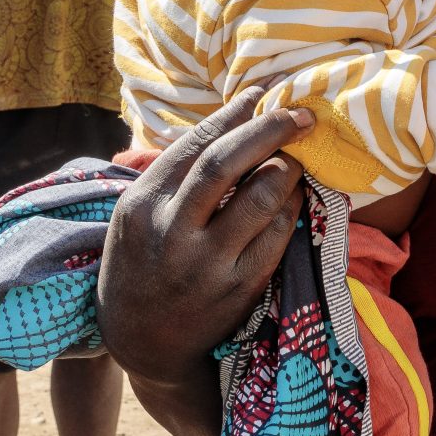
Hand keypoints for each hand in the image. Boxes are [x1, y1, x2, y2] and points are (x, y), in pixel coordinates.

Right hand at [96, 92, 312, 387]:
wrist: (144, 341)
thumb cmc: (142, 264)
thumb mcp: (135, 216)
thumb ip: (173, 173)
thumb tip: (228, 119)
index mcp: (142, 206)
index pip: (194, 145)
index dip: (233, 114)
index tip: (260, 93)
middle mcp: (171, 232)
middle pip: (226, 163)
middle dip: (269, 130)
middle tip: (300, 115)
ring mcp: (206, 264)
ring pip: (260, 198)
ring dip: (286, 170)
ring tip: (295, 159)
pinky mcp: (237, 289)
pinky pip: (277, 236)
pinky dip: (292, 209)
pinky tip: (295, 197)